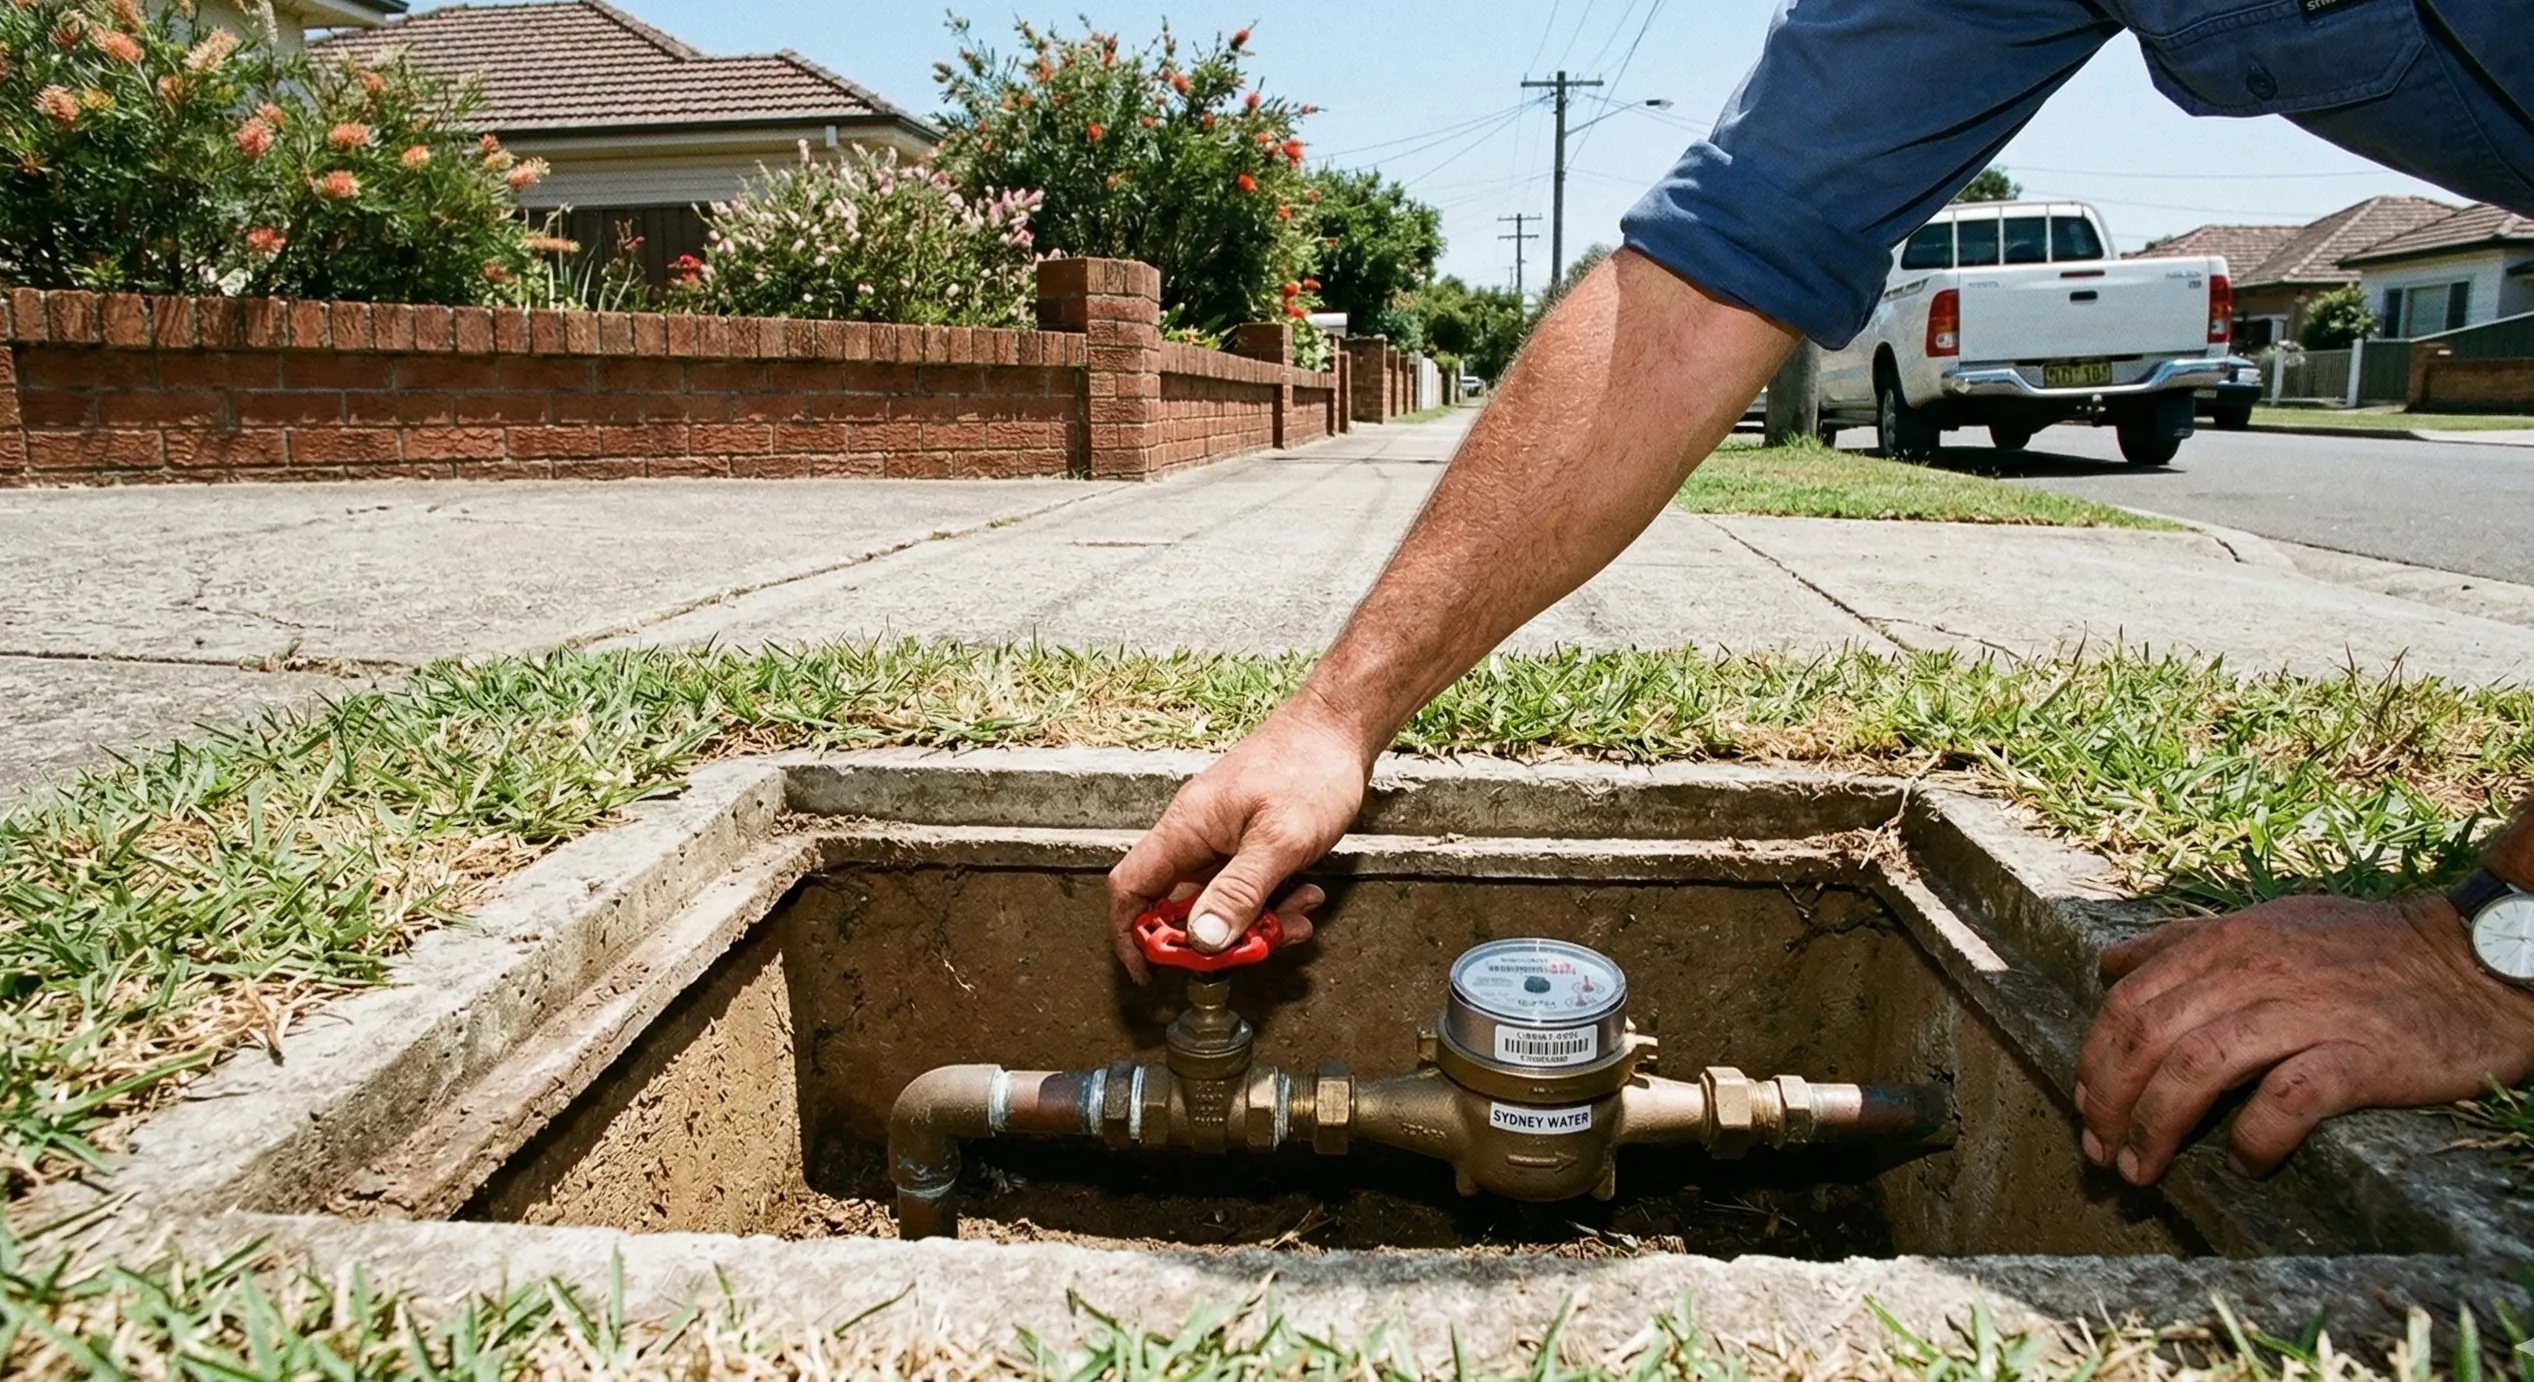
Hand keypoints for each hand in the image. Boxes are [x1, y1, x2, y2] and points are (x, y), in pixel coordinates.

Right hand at [1106, 706, 1367, 981]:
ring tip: (1296, 917)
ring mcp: (1221, 836)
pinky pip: (1244, 885)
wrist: (1340, 726)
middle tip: (1256, 949)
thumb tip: (1202, 941)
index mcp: (1185, 829)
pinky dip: (1271, 900)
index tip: (1151, 971)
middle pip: (1177, 905)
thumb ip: (1239, 893)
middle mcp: (1195, 834)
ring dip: (1256, 920)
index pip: (1130, 889)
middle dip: (1216, 937)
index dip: (1131, 935)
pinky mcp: (1247, 838)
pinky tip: (1305, 893)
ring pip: (1218, 900)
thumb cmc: (1310, 767)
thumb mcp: (1279, 841)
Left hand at [2074, 893, 2533, 1185]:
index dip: (2094, 1061)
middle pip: (2149, 1040)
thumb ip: (2186, 941)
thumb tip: (2110, 964)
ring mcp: (2306, 1013)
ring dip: (2156, 1128)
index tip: (2085, 1106)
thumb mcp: (2269, 922)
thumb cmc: (2369, 946)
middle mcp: (2255, 973)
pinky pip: (2285, 1102)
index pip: (2129, 1002)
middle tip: (2100, 1152)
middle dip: (2109, 1103)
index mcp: (2227, 943)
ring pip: (2196, 1070)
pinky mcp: (2359, 1056)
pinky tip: (2246, 1163)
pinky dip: (2254, 1138)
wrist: (2476, 960)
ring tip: (2141, 1171)